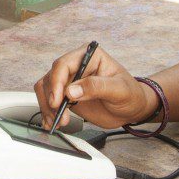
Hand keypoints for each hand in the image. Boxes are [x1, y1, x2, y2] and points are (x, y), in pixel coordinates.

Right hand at [34, 45, 157, 129]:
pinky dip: (48, 112)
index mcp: (89, 56)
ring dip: (48, 107)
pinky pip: (50, 101)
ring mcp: (70, 81)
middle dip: (51, 98)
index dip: (56, 82)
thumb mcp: (119, 90)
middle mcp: (76, 66)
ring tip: (58, 121)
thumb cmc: (131, 94)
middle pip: (51, 77)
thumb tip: (72, 91)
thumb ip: (96, 87)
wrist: (132, 109)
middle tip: (59, 116)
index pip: (64, 64)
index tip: (58, 100)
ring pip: (46, 89)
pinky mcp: (67, 95)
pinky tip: (52, 122)